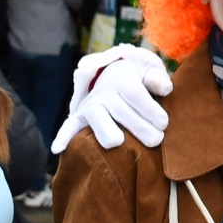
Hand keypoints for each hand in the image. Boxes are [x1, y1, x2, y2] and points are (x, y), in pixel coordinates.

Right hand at [54, 46, 170, 153]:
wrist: (115, 76)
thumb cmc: (140, 80)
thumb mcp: (150, 72)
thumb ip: (159, 79)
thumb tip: (164, 89)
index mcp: (122, 78)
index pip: (135, 94)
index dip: (150, 110)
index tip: (163, 124)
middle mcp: (103, 91)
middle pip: (119, 110)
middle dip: (140, 128)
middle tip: (156, 140)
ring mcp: (90, 106)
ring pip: (96, 119)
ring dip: (108, 133)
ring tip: (120, 142)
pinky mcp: (79, 118)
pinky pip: (69, 127)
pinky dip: (63, 137)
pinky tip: (58, 149)